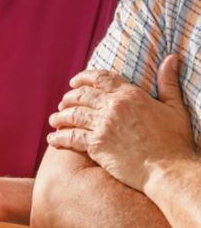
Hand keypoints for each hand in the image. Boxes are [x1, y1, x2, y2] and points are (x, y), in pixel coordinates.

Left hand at [47, 57, 195, 190]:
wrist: (167, 169)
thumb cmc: (174, 142)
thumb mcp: (175, 108)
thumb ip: (168, 82)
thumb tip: (171, 58)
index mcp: (130, 95)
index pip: (100, 78)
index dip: (83, 77)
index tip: (74, 82)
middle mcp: (113, 106)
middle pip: (81, 96)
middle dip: (69, 98)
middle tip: (63, 103)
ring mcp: (103, 125)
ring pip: (72, 115)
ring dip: (59, 116)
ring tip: (54, 119)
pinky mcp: (96, 144)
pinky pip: (70, 137)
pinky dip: (59, 137)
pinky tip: (53, 139)